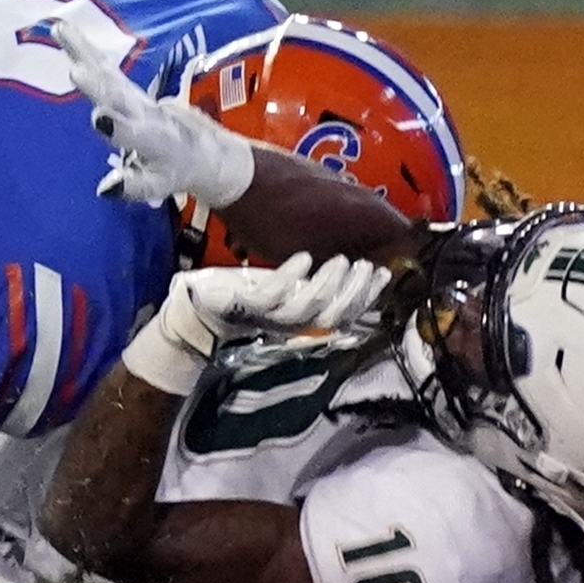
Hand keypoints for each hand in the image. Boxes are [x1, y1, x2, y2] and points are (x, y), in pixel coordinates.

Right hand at [53, 18, 255, 209]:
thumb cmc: (175, 169)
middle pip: (117, 95)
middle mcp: (142, 110)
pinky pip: (101, 65)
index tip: (99, 118)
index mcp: (153, 137)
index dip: (117, 127)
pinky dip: (82, 47)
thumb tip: (104, 189)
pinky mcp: (125, 86)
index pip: (133, 132)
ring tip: (61, 30)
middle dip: (97, 85)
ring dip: (83, 52)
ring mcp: (132, 95)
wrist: (200, 146)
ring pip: (106, 72)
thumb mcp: (159, 184)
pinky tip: (62, 28)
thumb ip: (133, 185)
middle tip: (75, 70)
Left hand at [124, 253, 390, 395]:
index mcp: (302, 322)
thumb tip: (346, 264)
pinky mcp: (247, 305)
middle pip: (334, 315)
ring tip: (341, 259)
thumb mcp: (284, 289)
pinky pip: (275, 294)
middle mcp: (289, 325)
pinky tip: (304, 257)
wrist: (200, 308)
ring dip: (330, 284)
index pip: (345, 315)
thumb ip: (312, 283)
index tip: (383, 273)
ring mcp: (268, 317)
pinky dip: (292, 275)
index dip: (366, 297)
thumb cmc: (245, 295)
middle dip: (355, 292)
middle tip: (365, 264)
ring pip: (310, 308)